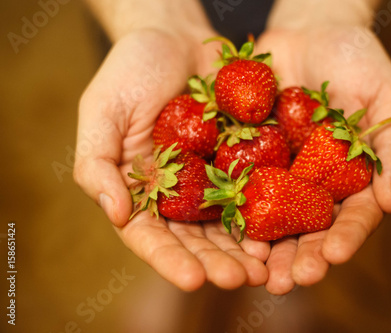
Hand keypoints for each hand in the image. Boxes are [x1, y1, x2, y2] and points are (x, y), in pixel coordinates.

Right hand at [74, 29, 269, 290]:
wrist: (175, 37)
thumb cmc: (130, 72)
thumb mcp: (101, 113)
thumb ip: (97, 165)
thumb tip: (114, 214)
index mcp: (141, 190)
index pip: (151, 237)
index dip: (170, 260)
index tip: (192, 279)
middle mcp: (177, 193)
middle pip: (195, 238)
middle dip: (216, 262)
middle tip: (239, 280)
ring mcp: (211, 178)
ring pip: (227, 224)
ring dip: (244, 250)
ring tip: (263, 269)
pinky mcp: (240, 159)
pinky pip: (253, 190)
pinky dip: (265, 213)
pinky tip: (280, 231)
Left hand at [256, 24, 390, 293]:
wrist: (310, 26)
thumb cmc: (358, 57)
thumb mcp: (386, 97)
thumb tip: (390, 203)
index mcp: (349, 175)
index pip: (350, 216)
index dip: (344, 238)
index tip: (334, 256)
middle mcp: (312, 180)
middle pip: (307, 228)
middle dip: (299, 256)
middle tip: (287, 281)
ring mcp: (279, 169)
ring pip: (270, 216)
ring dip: (262, 247)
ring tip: (254, 272)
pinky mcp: (247, 152)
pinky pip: (238, 182)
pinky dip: (231, 207)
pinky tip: (224, 229)